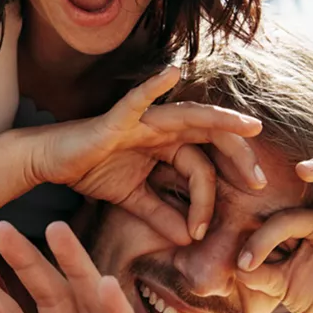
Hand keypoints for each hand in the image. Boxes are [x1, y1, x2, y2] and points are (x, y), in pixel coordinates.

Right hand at [30, 66, 264, 245]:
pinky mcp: (117, 119)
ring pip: (189, 117)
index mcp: (167, 146)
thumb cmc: (91, 171)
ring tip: (248, 126)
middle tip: (260, 181)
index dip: (209, 199)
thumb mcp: (133, 200)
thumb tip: (188, 239)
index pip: (202, 168)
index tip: (203, 231)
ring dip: (220, 120)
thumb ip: (160, 215)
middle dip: (238, 157)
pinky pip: (137, 100)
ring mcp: (142, 120)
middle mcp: (161, 129)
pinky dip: (153, 86)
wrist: (52, 161)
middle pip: (210, 137)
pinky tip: (172, 72)